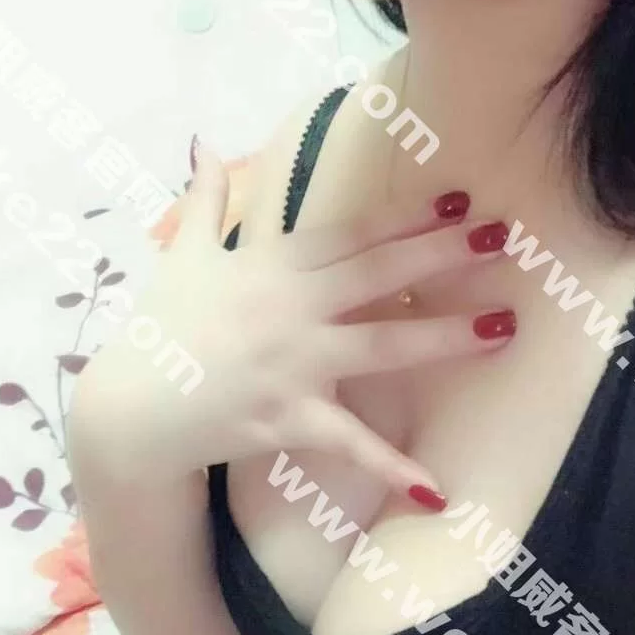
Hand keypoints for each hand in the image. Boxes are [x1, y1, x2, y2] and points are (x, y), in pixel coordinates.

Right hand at [71, 143, 514, 496]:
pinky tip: (437, 491)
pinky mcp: (289, 419)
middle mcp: (291, 308)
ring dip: (446, 336)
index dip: (408, 215)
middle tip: (505, 237)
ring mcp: (293, 364)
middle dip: (445, 254)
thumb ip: (203, 199)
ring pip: (383, 347)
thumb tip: (203, 144)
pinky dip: (391, 468)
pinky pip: (349, 444)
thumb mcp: (183, 255)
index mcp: (272, 265)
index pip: (352, 233)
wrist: (129, 407)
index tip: (460, 198)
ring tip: (503, 328)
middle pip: (380, 275)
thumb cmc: (162, 326)